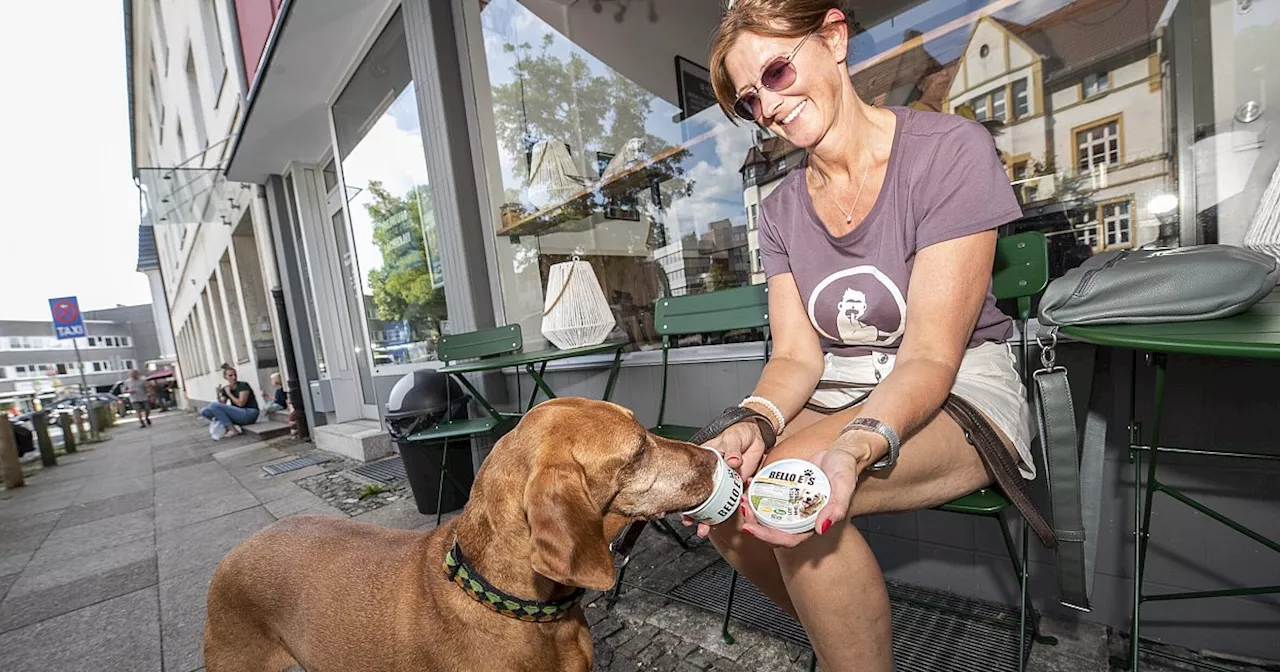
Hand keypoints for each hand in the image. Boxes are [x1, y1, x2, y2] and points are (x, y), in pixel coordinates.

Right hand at [680, 420, 766, 537]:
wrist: (757, 435)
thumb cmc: (739, 433)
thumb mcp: (732, 438)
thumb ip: (732, 450)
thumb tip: (731, 460)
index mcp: (703, 462)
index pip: (689, 478)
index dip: (684, 493)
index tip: (681, 506)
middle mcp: (711, 474)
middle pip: (699, 495)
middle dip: (694, 512)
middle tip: (691, 522)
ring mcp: (724, 482)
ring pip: (713, 503)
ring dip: (708, 517)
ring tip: (704, 529)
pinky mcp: (737, 486)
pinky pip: (731, 501)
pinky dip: (727, 512)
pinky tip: (721, 521)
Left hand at [735, 435, 871, 547]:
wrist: (842, 452)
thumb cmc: (845, 471)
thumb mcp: (844, 487)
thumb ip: (836, 508)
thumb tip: (821, 529)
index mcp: (814, 522)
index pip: (788, 539)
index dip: (768, 537)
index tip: (750, 529)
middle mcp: (801, 516)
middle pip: (774, 529)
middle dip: (755, 524)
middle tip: (743, 510)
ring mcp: (794, 504)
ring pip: (769, 514)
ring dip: (754, 510)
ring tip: (743, 498)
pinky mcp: (789, 491)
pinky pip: (771, 496)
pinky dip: (759, 492)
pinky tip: (750, 483)